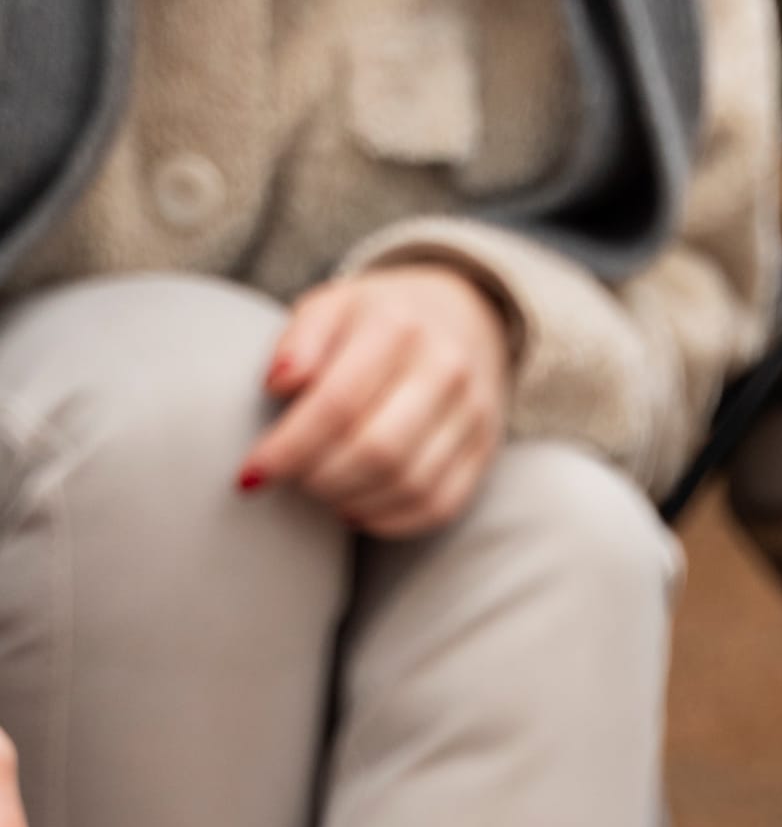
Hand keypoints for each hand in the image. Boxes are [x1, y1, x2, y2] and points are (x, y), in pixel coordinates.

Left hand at [239, 265, 512, 537]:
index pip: (338, 403)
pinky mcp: (485, 452)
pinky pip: (439, 505)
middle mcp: (445, 369)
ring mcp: (473, 414)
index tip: (251, 474)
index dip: (290, 448)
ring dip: (352, 501)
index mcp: (398, 326)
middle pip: (378, 450)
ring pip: (410, 485)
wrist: (464, 317)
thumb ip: (300, 339)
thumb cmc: (380, 320)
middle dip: (320, 478)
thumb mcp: (332, 305)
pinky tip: (357, 508)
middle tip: (292, 479)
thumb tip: (277, 386)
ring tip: (322, 490)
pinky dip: (390, 520)